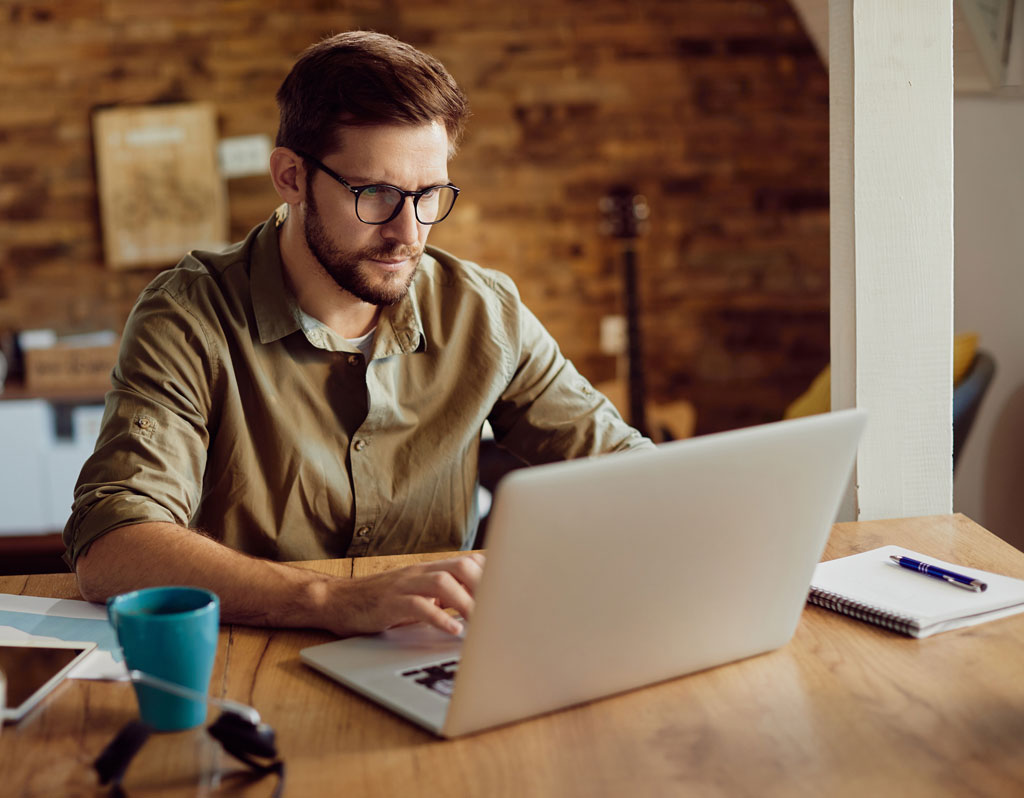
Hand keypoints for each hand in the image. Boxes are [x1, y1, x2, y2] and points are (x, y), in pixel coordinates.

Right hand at [328, 553, 485, 636]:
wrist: (338, 601)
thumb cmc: (381, 602)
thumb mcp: (417, 596)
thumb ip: (444, 597)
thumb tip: (478, 609)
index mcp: (430, 570)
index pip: (470, 562)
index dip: (492, 577)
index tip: (508, 598)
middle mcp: (420, 572)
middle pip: (462, 566)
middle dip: (484, 587)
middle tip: (498, 612)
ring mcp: (405, 585)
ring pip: (443, 582)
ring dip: (466, 602)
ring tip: (480, 624)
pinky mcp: (390, 602)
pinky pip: (418, 605)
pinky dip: (438, 617)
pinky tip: (452, 630)